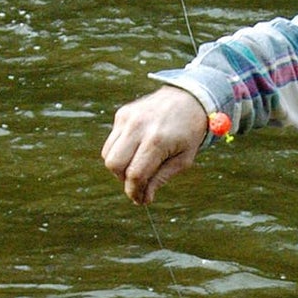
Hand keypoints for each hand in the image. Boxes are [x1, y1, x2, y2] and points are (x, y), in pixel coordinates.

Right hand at [102, 86, 209, 203]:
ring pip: (108, 154)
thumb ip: (161, 179)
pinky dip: (119, 153)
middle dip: (124, 180)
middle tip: (138, 183)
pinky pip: (111, 142)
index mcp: (157, 140)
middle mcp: (138, 127)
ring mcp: (127, 118)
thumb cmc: (189, 132)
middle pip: (114, 165)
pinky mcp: (122, 114)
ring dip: (120, 168)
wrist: (188, 98)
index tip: (141, 200)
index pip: (135, 174)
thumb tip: (143, 199)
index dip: (135, 192)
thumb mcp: (183, 160)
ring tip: (138, 167)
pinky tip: (135, 151)